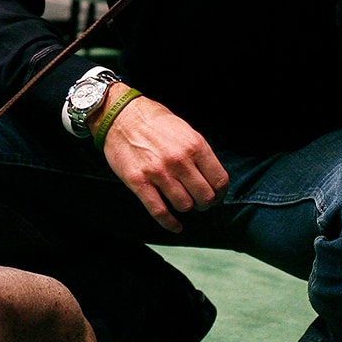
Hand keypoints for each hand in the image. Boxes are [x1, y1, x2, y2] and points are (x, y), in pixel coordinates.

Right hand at [96, 86, 227, 233]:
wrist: (121, 115)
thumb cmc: (154, 122)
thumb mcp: (186, 130)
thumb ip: (199, 153)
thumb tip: (212, 178)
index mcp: (195, 146)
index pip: (220, 180)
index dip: (221, 193)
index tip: (217, 196)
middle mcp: (179, 160)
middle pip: (205, 197)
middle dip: (205, 203)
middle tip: (200, 202)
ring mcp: (159, 173)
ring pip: (184, 205)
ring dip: (186, 208)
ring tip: (183, 203)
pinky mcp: (139, 183)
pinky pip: (159, 211)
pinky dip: (170, 223)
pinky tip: (176, 226)